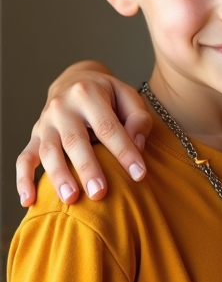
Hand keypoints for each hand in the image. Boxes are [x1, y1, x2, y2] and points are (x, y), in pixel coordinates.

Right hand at [16, 62, 152, 205]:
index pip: (108, 126)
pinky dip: (23, 180)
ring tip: (71, 199)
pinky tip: (29, 201)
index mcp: (88, 93)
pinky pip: (24, 159)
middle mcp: (62, 107)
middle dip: (87, 168)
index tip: (139, 174)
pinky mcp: (34, 136)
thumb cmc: (107, 94)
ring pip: (48, 151)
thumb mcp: (127, 95)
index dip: (124, 151)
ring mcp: (45, 122)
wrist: (74, 80)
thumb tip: (137, 145)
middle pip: (74, 140)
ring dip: (58, 177)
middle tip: (99, 193)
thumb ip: (138, 118)